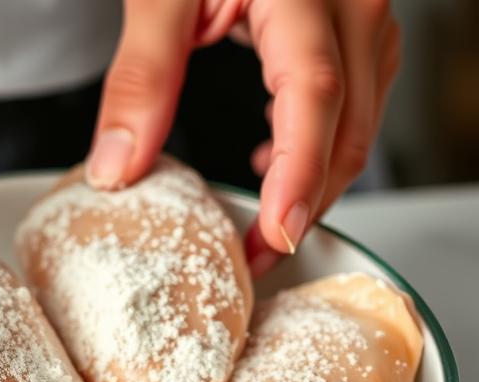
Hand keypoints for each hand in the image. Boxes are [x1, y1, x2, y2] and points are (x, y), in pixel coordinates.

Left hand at [87, 0, 400, 275]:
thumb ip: (141, 77)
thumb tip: (117, 169)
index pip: (313, 96)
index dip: (298, 175)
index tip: (275, 235)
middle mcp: (350, 7)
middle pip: (347, 126)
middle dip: (306, 203)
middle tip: (256, 259)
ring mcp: (361, 18)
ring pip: (359, 122)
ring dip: (315, 184)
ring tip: (262, 225)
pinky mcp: (351, 29)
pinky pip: (353, 102)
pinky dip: (317, 148)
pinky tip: (273, 166)